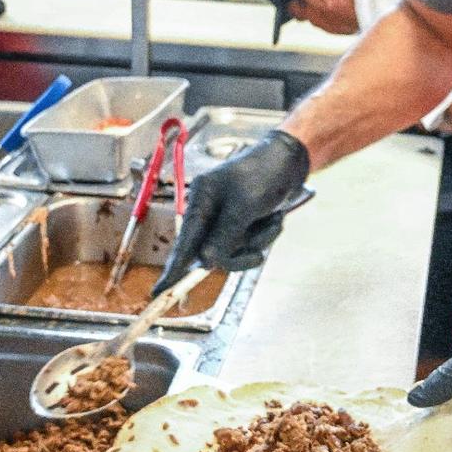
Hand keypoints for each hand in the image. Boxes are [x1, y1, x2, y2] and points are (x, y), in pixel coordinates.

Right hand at [153, 130, 309, 293]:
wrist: (292, 160)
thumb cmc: (265, 174)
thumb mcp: (244, 205)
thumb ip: (224, 235)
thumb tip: (205, 262)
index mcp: (201, 200)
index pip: (184, 241)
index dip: (173, 268)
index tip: (160, 291)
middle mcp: (210, 210)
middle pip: (212, 251)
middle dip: (238, 252)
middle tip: (256, 252)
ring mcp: (227, 218)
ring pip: (235, 249)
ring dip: (257, 240)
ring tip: (272, 219)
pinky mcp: (244, 222)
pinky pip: (250, 243)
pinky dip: (265, 235)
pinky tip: (274, 217)